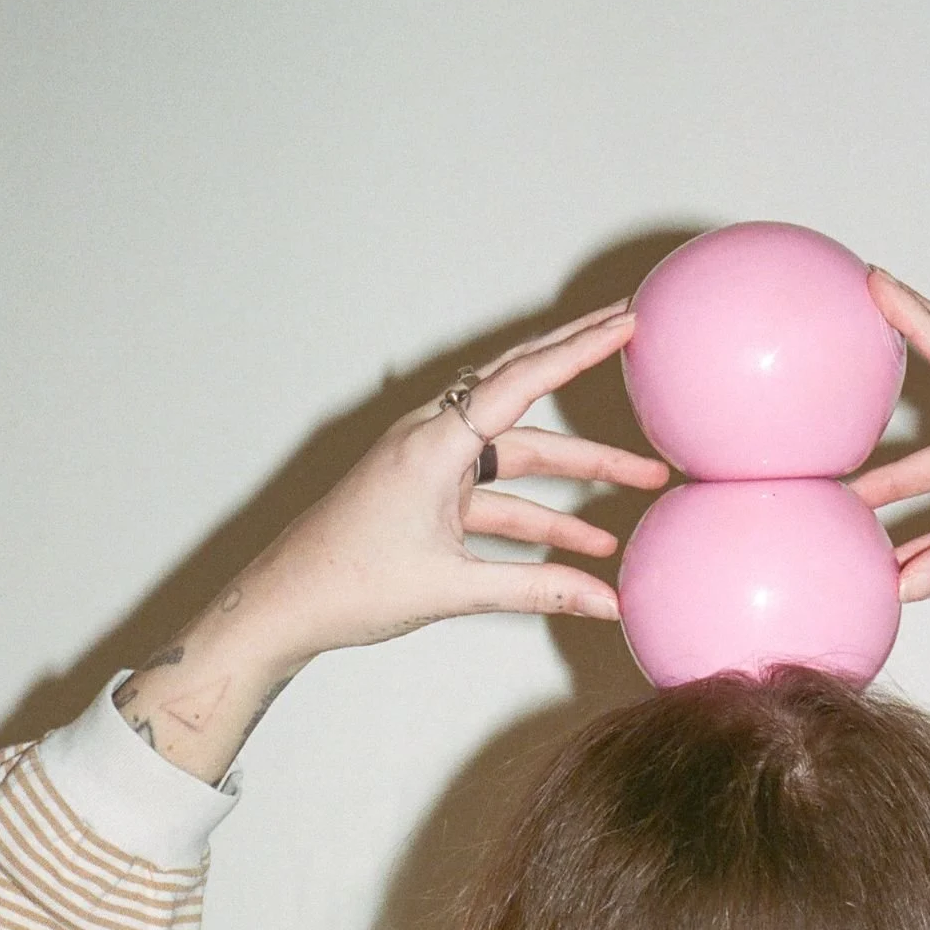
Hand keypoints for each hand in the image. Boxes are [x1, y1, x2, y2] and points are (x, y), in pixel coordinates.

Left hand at [233, 302, 667, 657]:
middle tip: (634, 336)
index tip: (626, 324)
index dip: (581, 351)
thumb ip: (537, 590)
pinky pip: (499, 495)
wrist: (284, 606)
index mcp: (433, 444)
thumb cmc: (348, 587)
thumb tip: (607, 602)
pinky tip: (586, 543)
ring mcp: (430, 466)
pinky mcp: (428, 495)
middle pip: (525, 394)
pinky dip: (541, 513)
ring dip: (579, 471)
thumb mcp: (453, 589)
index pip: (523, 380)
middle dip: (583, 368)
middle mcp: (432, 440)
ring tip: (645, 477)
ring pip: (521, 455)